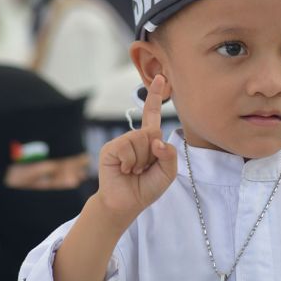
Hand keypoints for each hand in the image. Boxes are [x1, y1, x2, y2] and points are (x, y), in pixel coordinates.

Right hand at [96, 74, 176, 224]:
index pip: (153, 115)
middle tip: (143, 169)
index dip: (155, 96)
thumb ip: (169, 155)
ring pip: (141, 140)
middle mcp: (135, 137)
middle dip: (153, 154)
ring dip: (141, 161)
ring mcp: (121, 142)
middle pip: (153, 132)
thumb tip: (157, 141)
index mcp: (149, 140)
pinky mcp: (110, 148)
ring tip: (133, 170)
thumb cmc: (146, 187)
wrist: (125, 203)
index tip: (160, 77)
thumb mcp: (167, 173)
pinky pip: (127, 148)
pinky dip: (129, 162)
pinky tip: (124, 170)